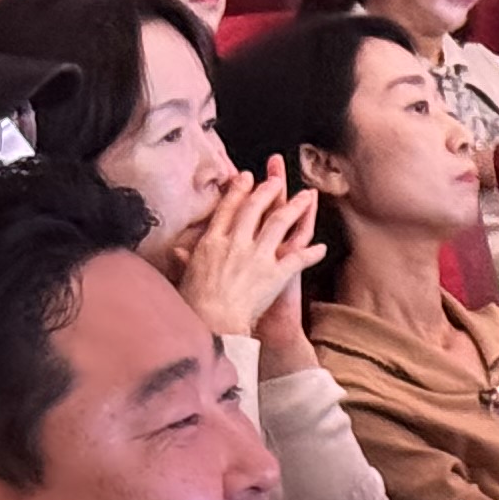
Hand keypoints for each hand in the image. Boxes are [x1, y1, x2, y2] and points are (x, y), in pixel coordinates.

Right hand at [172, 164, 325, 342]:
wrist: (212, 323)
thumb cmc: (194, 305)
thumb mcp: (185, 277)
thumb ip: (185, 260)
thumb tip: (176, 251)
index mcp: (212, 243)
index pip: (227, 209)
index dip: (238, 191)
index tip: (245, 177)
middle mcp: (236, 243)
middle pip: (254, 209)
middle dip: (267, 190)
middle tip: (276, 179)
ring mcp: (257, 257)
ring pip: (280, 223)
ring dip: (295, 208)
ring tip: (306, 196)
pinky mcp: (275, 274)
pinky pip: (298, 258)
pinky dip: (312, 253)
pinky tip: (322, 248)